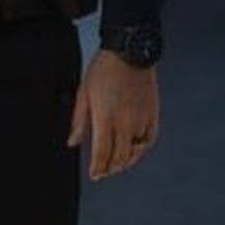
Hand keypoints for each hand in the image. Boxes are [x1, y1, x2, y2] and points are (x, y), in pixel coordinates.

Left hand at [66, 49, 158, 180]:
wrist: (129, 50)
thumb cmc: (103, 69)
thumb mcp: (84, 93)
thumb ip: (79, 121)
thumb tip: (72, 143)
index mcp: (106, 117)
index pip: (102, 153)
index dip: (98, 168)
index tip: (95, 175)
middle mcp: (126, 121)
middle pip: (119, 156)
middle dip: (110, 168)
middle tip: (104, 172)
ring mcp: (142, 117)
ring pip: (136, 150)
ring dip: (126, 161)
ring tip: (118, 164)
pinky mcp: (153, 112)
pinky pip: (149, 138)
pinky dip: (142, 148)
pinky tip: (135, 149)